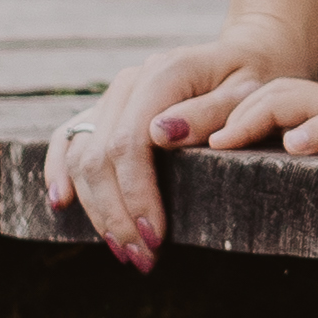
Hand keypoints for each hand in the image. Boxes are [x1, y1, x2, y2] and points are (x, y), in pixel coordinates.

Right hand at [49, 30, 317, 266]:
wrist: (247, 58)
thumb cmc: (256, 82)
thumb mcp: (250, 95)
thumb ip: (209, 113)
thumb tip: (160, 134)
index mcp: (163, 74)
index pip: (129, 144)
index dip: (136, 196)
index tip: (156, 238)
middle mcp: (129, 82)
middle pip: (98, 156)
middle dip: (116, 215)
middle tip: (142, 259)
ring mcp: (114, 95)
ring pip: (81, 155)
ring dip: (96, 209)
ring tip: (122, 250)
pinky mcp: (107, 109)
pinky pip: (69, 137)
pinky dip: (60, 170)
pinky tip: (61, 203)